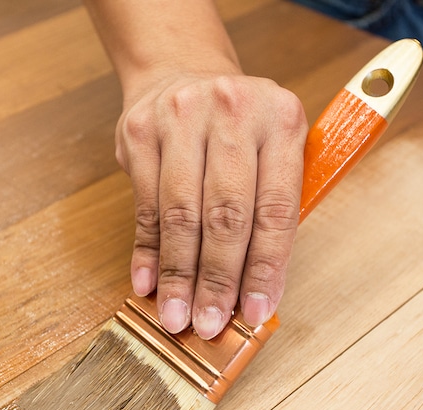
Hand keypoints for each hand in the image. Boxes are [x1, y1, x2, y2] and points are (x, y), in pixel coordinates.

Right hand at [116, 72, 307, 338]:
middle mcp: (233, 112)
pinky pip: (145, 204)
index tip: (255, 311)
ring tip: (178, 315)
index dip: (265, 267)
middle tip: (210, 324)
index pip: (275, 208)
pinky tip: (149, 283)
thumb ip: (270, 209)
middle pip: (226, 213)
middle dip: (218, 279)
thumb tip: (256, 293)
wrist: (181, 72)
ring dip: (180, 274)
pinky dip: (148, 250)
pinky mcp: (140, 131)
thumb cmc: (237, 128)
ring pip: (181, 213)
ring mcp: (182, 118)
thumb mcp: (272, 149)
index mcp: (281, 119)